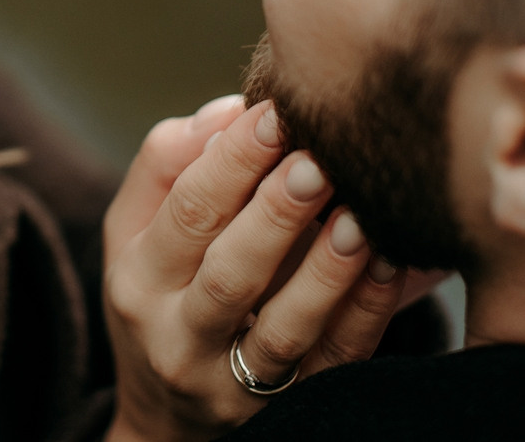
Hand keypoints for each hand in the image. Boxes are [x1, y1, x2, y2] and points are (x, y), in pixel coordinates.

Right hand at [102, 100, 406, 441]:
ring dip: (327, 272)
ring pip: (285, 330)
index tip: (272, 114)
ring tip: (360, 217)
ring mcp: (234, 384)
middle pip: (231, 275)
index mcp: (139, 282)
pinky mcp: (288, 409)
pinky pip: (333, 365)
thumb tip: (226, 113)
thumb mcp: (134, 231)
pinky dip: (365, 315)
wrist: (167, 421)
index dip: (229, 162)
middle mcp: (179, 339)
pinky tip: (390, 265)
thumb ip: (166, 164)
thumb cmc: (159, 296)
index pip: (185, 213)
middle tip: (319, 160)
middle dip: (277, 213)